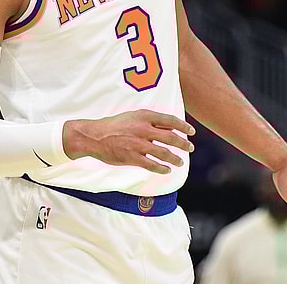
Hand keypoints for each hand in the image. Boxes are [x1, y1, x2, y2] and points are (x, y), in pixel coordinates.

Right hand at [62, 110, 195, 173]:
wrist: (94, 136)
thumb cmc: (114, 126)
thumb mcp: (132, 117)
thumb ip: (150, 121)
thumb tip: (169, 128)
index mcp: (144, 116)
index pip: (170, 120)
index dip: (183, 126)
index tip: (191, 132)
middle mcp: (143, 129)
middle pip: (171, 137)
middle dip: (183, 144)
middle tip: (190, 148)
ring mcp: (138, 144)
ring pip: (164, 153)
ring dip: (175, 159)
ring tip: (180, 162)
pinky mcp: (132, 157)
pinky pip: (152, 165)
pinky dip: (162, 168)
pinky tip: (167, 170)